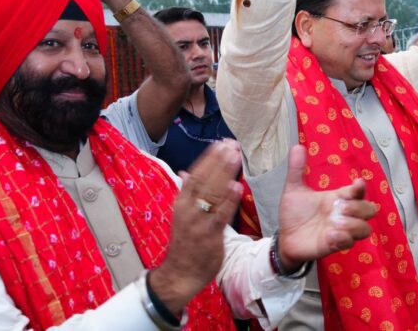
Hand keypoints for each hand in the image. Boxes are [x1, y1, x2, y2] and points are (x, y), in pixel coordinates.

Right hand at [149, 140, 243, 316]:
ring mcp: (199, 221)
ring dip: (225, 173)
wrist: (181, 274)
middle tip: (232, 144)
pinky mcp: (210, 235)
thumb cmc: (185, 243)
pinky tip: (236, 186)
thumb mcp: (181, 215)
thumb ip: (187, 193)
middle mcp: (189, 209)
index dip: (208, 158)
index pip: (195, 174)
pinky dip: (229, 200)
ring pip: (213, 192)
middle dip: (218, 160)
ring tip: (235, 156)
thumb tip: (185, 172)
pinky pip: (221, 215)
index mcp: (182, 202)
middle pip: (205, 179)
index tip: (220, 143)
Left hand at [277, 145, 376, 269]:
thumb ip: (297, 169)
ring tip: (334, 223)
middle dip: (360, 208)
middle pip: (369, 210)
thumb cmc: (294, 213)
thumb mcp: (294, 189)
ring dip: (354, 225)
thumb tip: (297, 146)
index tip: (357, 184)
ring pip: (365, 229)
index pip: (358, 191)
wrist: (284, 236)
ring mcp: (341, 230)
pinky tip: (329, 236)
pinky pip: (349, 244)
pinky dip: (342, 239)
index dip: (361, 188)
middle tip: (340, 209)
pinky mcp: (335, 245)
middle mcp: (344, 214)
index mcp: (337, 198)